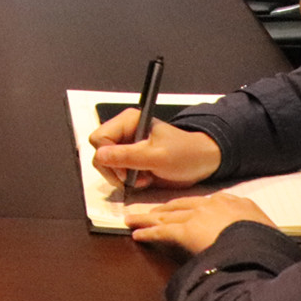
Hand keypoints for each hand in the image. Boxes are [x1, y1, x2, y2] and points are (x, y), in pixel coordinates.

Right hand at [89, 112, 222, 190]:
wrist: (201, 163)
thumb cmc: (184, 154)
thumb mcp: (157, 156)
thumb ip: (127, 156)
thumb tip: (99, 156)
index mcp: (128, 121)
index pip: (99, 138)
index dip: (108, 157)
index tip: (126, 173)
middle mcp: (123, 131)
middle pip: (99, 151)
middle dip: (113, 169)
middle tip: (133, 179)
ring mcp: (126, 145)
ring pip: (105, 163)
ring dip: (121, 176)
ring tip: (142, 179)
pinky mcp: (130, 159)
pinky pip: (115, 171)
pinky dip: (127, 180)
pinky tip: (144, 180)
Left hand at [127, 193, 274, 255]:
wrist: (258, 243)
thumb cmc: (267, 241)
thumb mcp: (265, 230)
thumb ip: (252, 229)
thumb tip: (254, 239)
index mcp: (234, 203)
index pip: (207, 203)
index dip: (192, 207)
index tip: (184, 209)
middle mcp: (212, 205)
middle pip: (183, 206)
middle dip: (166, 209)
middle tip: (153, 212)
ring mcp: (197, 216)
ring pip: (168, 217)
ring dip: (149, 219)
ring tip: (134, 219)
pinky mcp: (185, 231)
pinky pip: (162, 232)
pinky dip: (148, 234)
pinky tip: (136, 234)